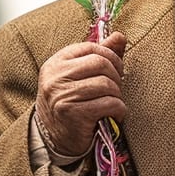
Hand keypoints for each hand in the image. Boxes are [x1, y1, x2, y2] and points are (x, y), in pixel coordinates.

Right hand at [35, 32, 126, 157]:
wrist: (55, 139)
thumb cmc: (71, 103)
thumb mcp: (80, 76)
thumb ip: (100, 54)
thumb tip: (120, 36)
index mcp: (56, 62)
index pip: (92, 47)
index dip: (111, 57)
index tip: (116, 71)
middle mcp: (55, 77)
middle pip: (101, 63)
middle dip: (116, 76)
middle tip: (116, 89)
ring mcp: (62, 95)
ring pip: (106, 84)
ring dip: (117, 95)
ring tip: (113, 103)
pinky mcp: (73, 113)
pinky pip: (109, 103)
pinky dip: (119, 109)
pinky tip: (113, 115)